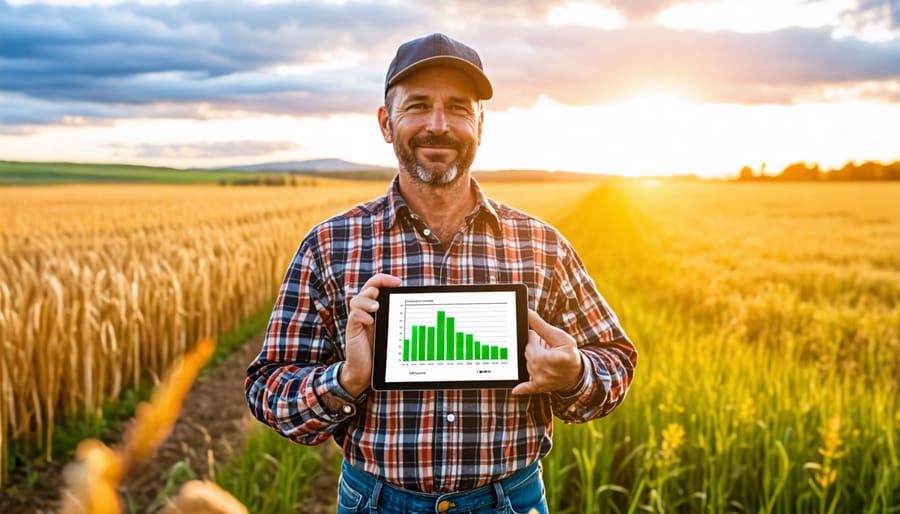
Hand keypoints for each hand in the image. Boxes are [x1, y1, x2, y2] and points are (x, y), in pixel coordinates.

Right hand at [339, 273, 400, 395]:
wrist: (365, 370)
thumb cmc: (380, 351)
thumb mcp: (391, 331)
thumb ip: (397, 319)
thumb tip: (414, 307)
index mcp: (376, 308)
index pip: (377, 286)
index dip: (385, 280)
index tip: (398, 282)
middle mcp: (365, 311)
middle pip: (367, 287)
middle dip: (376, 283)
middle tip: (383, 291)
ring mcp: (358, 320)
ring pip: (357, 299)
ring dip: (367, 300)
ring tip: (376, 307)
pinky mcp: (352, 330)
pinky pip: (354, 316)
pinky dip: (361, 315)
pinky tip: (370, 321)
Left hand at [511, 310, 583, 395]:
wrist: (577, 374)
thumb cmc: (569, 353)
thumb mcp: (559, 337)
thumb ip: (541, 326)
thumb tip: (528, 313)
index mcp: (547, 358)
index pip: (530, 342)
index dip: (534, 337)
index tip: (539, 337)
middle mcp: (542, 371)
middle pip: (527, 353)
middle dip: (534, 348)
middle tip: (545, 348)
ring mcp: (540, 380)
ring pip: (527, 363)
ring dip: (533, 359)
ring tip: (547, 358)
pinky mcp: (539, 387)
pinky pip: (527, 387)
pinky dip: (522, 388)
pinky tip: (515, 389)